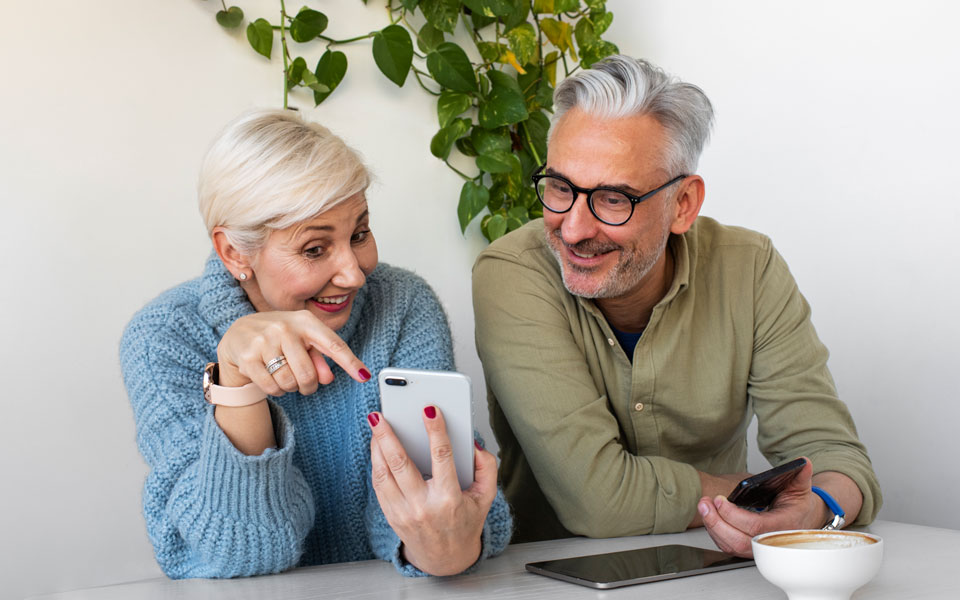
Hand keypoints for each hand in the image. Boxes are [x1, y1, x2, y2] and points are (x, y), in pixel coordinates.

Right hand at [217, 310, 369, 394]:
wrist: (239, 332)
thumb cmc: (280, 338)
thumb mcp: (302, 341)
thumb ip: (318, 358)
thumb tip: (328, 379)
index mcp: (305, 321)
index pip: (333, 344)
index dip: (350, 362)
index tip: (364, 376)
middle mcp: (285, 327)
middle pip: (308, 374)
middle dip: (308, 386)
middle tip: (304, 384)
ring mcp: (264, 341)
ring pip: (289, 383)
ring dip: (290, 388)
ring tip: (284, 376)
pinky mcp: (247, 357)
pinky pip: (271, 387)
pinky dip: (275, 391)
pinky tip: (271, 379)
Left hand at [368, 406, 496, 575]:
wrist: (445, 559)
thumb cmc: (465, 522)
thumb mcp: (486, 497)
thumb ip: (486, 467)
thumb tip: (473, 444)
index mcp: (449, 499)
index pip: (442, 457)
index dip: (436, 431)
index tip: (430, 410)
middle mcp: (423, 506)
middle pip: (401, 464)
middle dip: (388, 435)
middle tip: (380, 415)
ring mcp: (403, 512)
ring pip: (384, 473)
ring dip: (377, 446)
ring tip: (375, 425)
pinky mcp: (391, 515)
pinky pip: (379, 484)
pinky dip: (376, 463)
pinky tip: (377, 446)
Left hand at [697, 458, 826, 556]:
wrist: (802, 522)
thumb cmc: (798, 506)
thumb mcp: (801, 489)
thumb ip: (801, 475)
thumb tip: (803, 462)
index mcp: (783, 526)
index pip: (756, 526)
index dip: (734, 515)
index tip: (720, 500)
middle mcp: (770, 541)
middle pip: (738, 541)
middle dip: (716, 522)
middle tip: (704, 503)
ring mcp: (758, 547)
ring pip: (731, 546)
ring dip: (712, 527)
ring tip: (704, 507)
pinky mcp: (748, 549)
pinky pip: (728, 546)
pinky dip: (716, 532)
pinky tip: (710, 516)